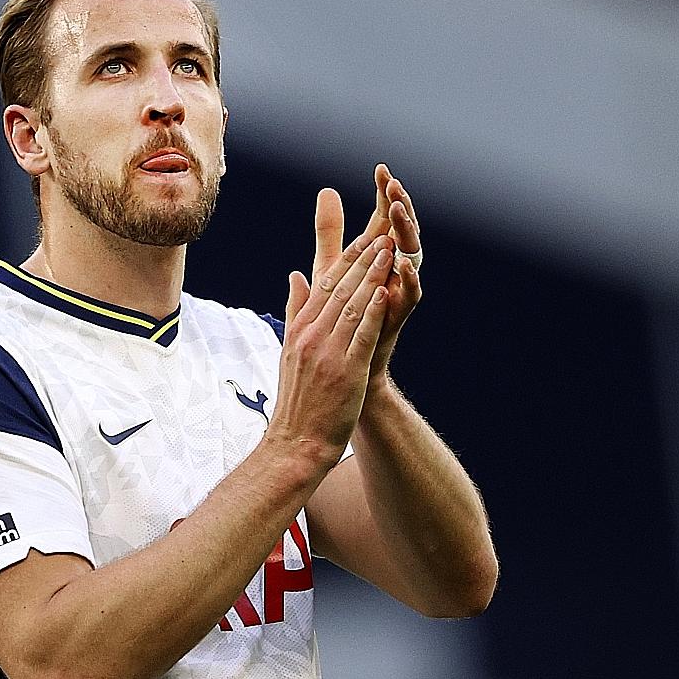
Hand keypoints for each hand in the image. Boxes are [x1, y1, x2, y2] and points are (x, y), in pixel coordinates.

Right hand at [267, 216, 395, 462]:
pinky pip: (361, 336)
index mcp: (300, 329)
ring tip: (389, 253)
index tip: (365, 239)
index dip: (348, 260)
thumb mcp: (289, 349)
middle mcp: (311, 336)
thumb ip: (295, 311)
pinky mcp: (345, 372)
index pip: (325, 285)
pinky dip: (372, 312)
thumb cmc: (298, 400)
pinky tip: (384, 293)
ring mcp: (327, 353)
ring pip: (352, 306)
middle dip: (364, 260)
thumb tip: (295, 276)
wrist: (296, 442)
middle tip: (384, 235)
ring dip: (372, 276)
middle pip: (340, 289)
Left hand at [311, 165, 422, 379]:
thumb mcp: (330, 267)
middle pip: (401, 231)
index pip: (384, 218)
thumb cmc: (340, 317)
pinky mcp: (398, 317)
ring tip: (399, 212)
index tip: (381, 169)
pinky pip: (410, 295)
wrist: (345, 367)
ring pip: (410, 257)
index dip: (384, 195)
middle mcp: (392, 271)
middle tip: (394, 184)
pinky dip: (408, 279)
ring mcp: (397, 292)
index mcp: (377, 258)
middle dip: (399, 206)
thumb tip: (326, 192)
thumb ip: (330, 232)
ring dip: (405, 233)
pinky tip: (404, 264)